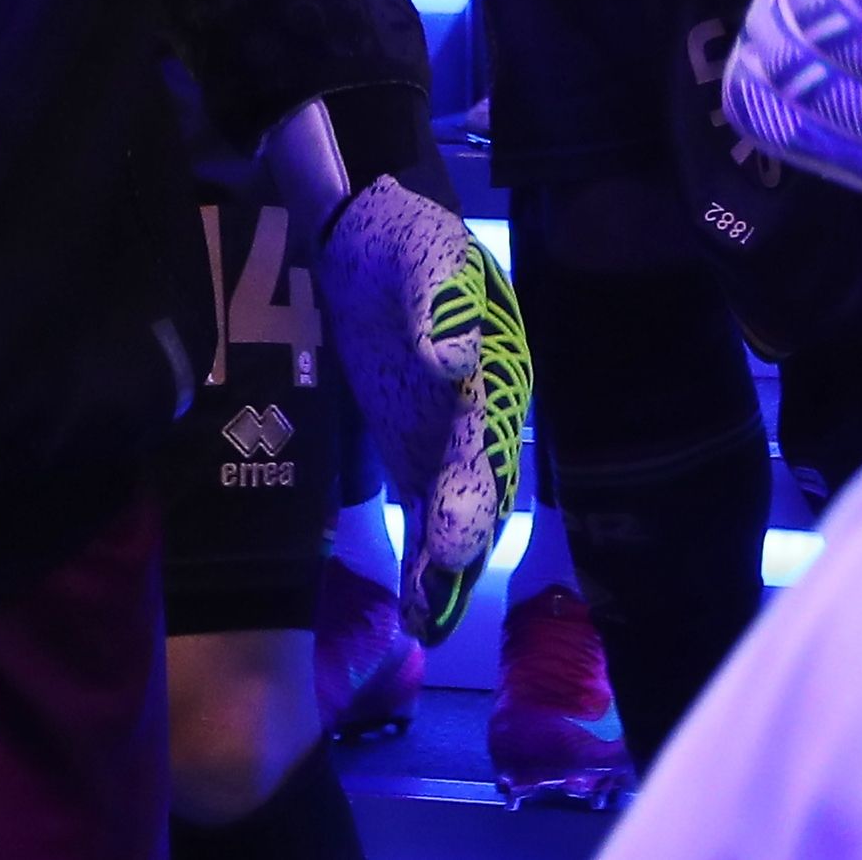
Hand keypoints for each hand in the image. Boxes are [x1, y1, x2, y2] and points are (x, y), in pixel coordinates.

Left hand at [316, 178, 531, 640]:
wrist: (367, 235)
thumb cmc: (407, 241)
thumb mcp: (427, 257)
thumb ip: (442, 302)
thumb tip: (453, 355)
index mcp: (494, 372)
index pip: (490, 440)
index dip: (476, 491)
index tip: (458, 541)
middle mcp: (478, 416)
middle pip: (477, 489)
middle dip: (459, 545)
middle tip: (438, 600)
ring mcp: (443, 438)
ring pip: (451, 512)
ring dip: (442, 568)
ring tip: (427, 625)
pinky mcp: (408, 449)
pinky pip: (420, 509)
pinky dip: (418, 555)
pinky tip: (414, 606)